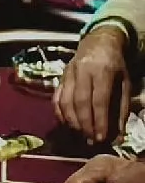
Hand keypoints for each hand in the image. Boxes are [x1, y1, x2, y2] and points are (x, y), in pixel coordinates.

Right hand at [53, 26, 130, 142]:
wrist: (99, 42)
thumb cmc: (115, 65)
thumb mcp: (126, 84)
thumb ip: (122, 109)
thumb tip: (118, 135)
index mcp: (102, 71)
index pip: (99, 100)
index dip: (100, 121)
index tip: (102, 138)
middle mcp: (82, 71)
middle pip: (79, 102)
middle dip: (85, 124)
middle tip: (91, 140)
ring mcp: (68, 73)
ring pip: (65, 100)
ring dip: (72, 121)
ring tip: (80, 134)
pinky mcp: (60, 77)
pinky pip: (56, 97)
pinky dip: (59, 113)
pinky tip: (67, 124)